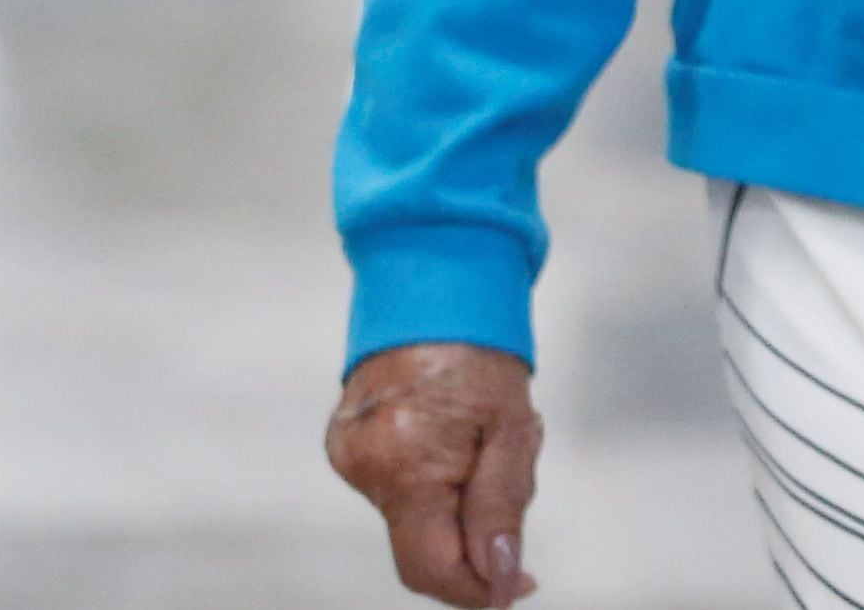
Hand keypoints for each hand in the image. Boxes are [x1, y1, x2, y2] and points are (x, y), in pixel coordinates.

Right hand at [326, 343, 542, 605]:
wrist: (432, 285)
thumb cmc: (480, 353)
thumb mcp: (511, 430)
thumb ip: (501, 509)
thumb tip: (500, 581)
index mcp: (404, 462)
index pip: (431, 569)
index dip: (477, 590)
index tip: (519, 584)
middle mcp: (363, 464)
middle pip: (426, 548)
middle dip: (476, 535)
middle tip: (509, 470)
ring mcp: (347, 454)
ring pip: (417, 520)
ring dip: (459, 502)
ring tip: (481, 438)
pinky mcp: (345, 444)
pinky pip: (401, 491)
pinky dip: (436, 482)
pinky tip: (454, 434)